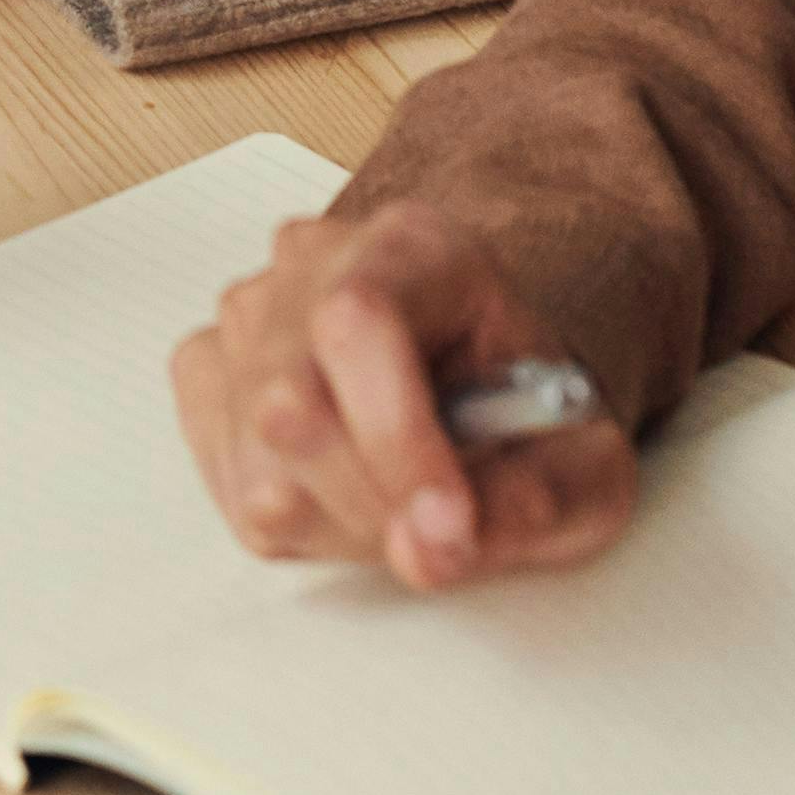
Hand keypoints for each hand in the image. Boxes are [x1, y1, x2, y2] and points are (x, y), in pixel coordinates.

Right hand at [168, 203, 640, 590]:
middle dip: (372, 506)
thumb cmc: (529, 410)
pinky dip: (294, 519)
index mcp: (416, 247)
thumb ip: (539, 501)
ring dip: (340, 523)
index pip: (359, 323)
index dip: (393, 438)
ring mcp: (248, 312)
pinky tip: (349, 494)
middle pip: (290, 403)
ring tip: (403, 505)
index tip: (449, 528)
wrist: (484, 378)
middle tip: (440, 540)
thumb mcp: (587, 461)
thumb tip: (434, 547)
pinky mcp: (207, 369)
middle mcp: (312, 262)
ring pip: (256, 461)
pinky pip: (225, 478)